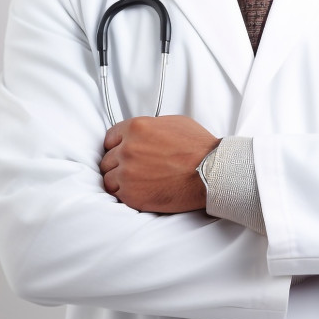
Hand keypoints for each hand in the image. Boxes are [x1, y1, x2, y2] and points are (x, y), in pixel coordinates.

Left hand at [100, 116, 219, 212]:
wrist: (210, 172)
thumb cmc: (199, 148)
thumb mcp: (174, 123)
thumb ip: (151, 126)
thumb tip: (143, 133)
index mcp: (137, 127)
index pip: (111, 137)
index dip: (116, 145)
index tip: (121, 152)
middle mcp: (128, 149)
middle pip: (108, 159)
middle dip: (118, 164)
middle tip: (133, 169)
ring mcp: (127, 173)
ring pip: (109, 178)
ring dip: (119, 180)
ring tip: (136, 182)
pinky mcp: (132, 195)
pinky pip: (117, 195)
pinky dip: (126, 194)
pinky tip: (140, 191)